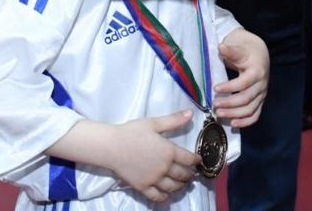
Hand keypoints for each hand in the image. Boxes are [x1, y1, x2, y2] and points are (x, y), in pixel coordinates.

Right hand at [48, 110, 198, 204]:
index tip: (199, 161)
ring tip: (183, 184)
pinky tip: (167, 196)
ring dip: (180, 186)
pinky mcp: (143, 187)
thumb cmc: (132, 132)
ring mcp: (153, 179)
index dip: (196, 160)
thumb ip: (174, 120)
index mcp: (168, 151)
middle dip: (190, 174)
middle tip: (193, 174)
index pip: (188, 159)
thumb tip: (191, 113)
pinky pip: (157, 196)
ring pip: (172, 187)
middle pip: (182, 174)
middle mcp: (164, 167)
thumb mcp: (154, 123)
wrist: (112, 146)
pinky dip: (164, 197)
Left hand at [214, 28, 269, 126]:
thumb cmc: (247, 50)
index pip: (243, 83)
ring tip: (219, 114)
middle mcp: (262, 84)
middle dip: (229, 104)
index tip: (215, 89)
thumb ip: (230, 50)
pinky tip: (233, 123)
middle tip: (215, 104)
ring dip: (234, 114)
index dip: (229, 88)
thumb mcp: (239, 47)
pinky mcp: (260, 101)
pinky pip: (255, 115)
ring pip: (250, 109)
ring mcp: (262, 94)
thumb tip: (221, 47)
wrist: (259, 53)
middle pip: (246, 99)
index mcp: (257, 71)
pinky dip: (245, 122)